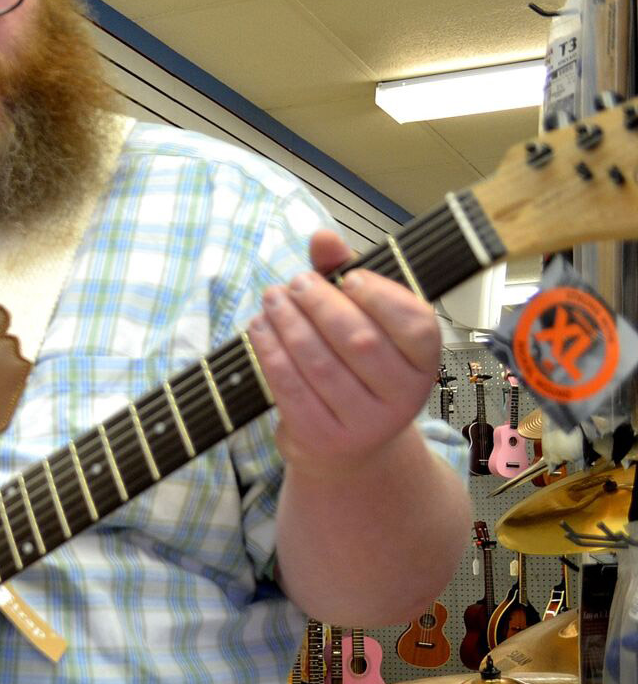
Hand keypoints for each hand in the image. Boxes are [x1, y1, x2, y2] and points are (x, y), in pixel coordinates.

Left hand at [248, 229, 441, 473]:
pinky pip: (291, 388)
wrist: (346, 446)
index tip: (348, 277)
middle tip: (294, 283)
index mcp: (425, 362)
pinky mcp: (325, 438)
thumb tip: (323, 237)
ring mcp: (365, 423)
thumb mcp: (360, 320)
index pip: (415, 324)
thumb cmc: (355, 367)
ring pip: (320, 363)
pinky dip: (270, 353)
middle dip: (320, 305)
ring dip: (288, 324)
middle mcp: (404, 397)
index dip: (380, 296)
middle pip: (360, 341)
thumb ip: (343, 274)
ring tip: (271, 299)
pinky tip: (259, 329)